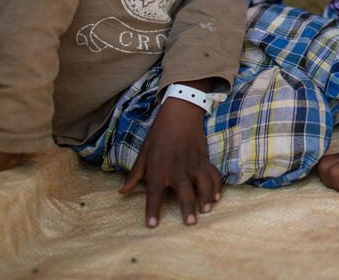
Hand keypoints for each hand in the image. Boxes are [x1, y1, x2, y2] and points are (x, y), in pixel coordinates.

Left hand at [118, 98, 220, 227]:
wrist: (180, 112)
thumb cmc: (159, 133)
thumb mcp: (144, 152)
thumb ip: (135, 175)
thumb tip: (122, 192)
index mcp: (158, 167)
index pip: (153, 192)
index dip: (152, 209)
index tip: (152, 225)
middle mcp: (177, 167)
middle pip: (184, 191)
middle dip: (188, 207)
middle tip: (190, 223)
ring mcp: (193, 163)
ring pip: (203, 183)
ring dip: (206, 197)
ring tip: (206, 210)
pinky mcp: (204, 158)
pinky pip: (213, 174)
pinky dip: (216, 186)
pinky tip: (215, 196)